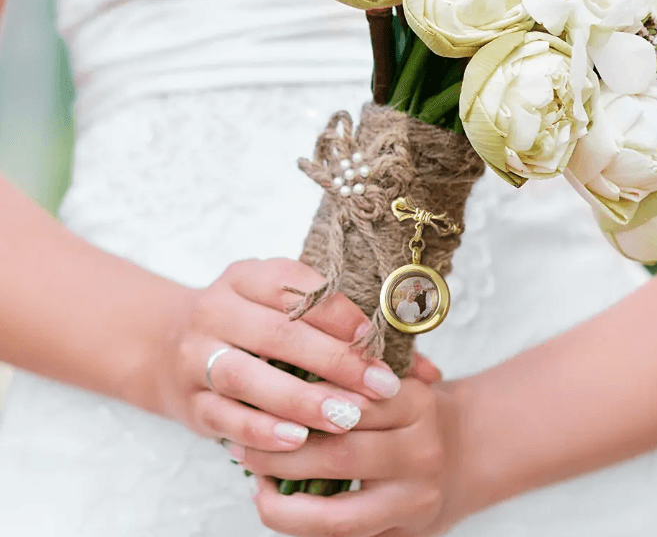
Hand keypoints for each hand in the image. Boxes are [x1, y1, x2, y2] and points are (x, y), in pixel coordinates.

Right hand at [150, 258, 438, 456]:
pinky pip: (225, 416)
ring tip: (346, 417)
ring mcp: (196, 354)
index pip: (295, 285)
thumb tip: (428, 371)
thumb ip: (349, 331)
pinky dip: (262, 430)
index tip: (376, 338)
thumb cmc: (251, 327)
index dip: (339, 312)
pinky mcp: (188, 399)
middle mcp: (216, 308)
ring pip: (248, 375)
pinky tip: (298, 442)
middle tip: (380, 387)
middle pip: (277, 331)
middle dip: (334, 360)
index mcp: (246, 276)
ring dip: (301, 399)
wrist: (168, 346)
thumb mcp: (286, 310)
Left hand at [245, 378, 474, 536]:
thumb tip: (279, 366)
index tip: (260, 398)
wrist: (468, 452)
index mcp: (417, 403)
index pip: (349, 400)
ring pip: (335, 516)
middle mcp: (421, 453)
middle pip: (338, 456)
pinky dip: (303, 528)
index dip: (298, 401)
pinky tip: (279, 506)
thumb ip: (353, 373)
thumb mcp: (397, 378)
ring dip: (281, 505)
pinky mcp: (406, 536)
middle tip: (240, 447)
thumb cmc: (414, 409)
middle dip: (279, 455)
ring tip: (254, 484)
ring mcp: (415, 502)